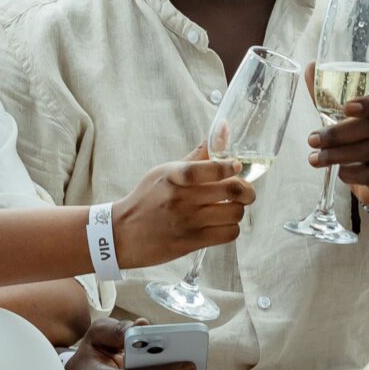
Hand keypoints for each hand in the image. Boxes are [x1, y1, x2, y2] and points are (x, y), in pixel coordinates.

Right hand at [111, 151, 254, 267]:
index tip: (235, 166)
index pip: (204, 169)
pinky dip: (231, 228)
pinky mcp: (192, 242)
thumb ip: (199, 154)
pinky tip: (222, 223)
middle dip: (246, 190)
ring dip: (238, 210)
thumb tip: (224, 127)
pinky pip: (228, 234)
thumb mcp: (166, 171)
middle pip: (231, 191)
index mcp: (173, 176)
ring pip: (234, 213)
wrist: (122, 234)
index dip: (226, 167)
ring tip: (230, 208)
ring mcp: (187, 222)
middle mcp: (181, 198)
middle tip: (244, 191)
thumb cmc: (147, 198)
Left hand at [306, 79, 368, 208]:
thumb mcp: (348, 114)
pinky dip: (352, 173)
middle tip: (312, 138)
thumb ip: (329, 94)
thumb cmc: (363, 135)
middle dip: (339, 133)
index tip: (346, 107)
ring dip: (339, 154)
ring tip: (315, 158)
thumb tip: (310, 66)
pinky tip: (337, 172)